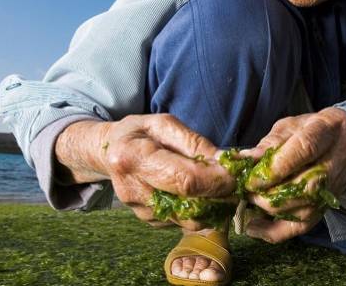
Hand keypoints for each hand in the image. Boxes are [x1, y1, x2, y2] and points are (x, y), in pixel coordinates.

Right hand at [56, 114, 234, 229]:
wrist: (110, 152)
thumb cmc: (141, 133)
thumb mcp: (165, 124)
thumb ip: (195, 143)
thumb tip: (226, 162)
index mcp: (133, 158)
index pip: (185, 180)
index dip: (217, 180)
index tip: (236, 174)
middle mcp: (133, 190)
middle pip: (190, 206)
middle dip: (220, 196)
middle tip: (233, 182)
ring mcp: (139, 210)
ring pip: (190, 220)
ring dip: (212, 206)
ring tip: (217, 185)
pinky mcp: (148, 221)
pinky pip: (183, 221)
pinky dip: (198, 210)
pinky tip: (197, 192)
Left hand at [241, 107, 345, 242]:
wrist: (344, 142)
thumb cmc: (310, 130)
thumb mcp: (290, 125)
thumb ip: (270, 142)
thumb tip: (245, 160)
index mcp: (328, 127)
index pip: (304, 150)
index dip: (276, 168)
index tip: (251, 179)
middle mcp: (339, 158)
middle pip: (306, 185)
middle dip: (270, 194)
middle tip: (247, 192)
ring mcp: (337, 184)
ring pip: (305, 209)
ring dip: (271, 210)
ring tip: (250, 202)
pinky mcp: (329, 204)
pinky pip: (305, 225)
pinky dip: (276, 231)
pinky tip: (254, 227)